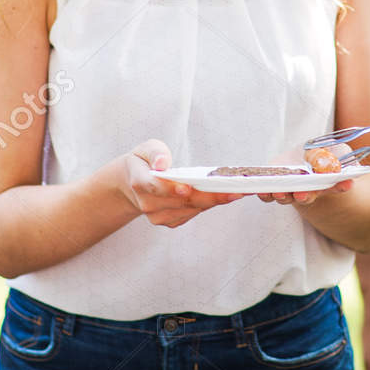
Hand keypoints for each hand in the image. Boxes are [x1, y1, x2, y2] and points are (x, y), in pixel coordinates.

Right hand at [120, 140, 241, 227]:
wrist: (133, 183)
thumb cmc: (144, 161)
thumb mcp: (146, 148)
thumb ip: (155, 153)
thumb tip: (163, 163)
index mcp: (139, 182)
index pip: (155, 187)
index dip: (171, 189)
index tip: (187, 188)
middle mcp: (147, 203)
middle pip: (181, 201)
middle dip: (208, 196)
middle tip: (233, 191)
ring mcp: (157, 215)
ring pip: (190, 209)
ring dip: (213, 201)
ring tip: (236, 192)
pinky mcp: (169, 221)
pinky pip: (191, 214)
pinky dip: (208, 205)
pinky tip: (224, 197)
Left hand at [255, 143, 354, 205]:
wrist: (303, 156)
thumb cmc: (323, 154)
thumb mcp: (335, 150)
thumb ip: (341, 156)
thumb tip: (350, 165)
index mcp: (325, 183)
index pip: (335, 186)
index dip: (340, 186)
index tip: (346, 184)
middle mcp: (308, 190)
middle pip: (307, 197)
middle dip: (304, 196)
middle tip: (302, 195)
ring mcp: (290, 189)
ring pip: (287, 197)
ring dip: (283, 196)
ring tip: (280, 192)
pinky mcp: (274, 184)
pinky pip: (268, 194)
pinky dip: (265, 193)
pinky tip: (261, 191)